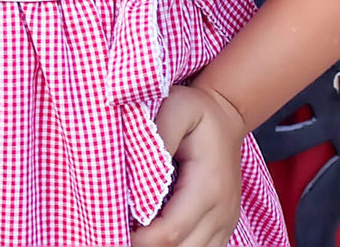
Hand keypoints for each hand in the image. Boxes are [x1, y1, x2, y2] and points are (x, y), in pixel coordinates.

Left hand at [130, 83, 246, 246]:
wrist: (226, 117)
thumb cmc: (196, 110)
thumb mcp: (176, 106)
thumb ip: (159, 133)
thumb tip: (136, 163)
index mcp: (208, 185)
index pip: (172, 230)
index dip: (141, 237)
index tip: (114, 224)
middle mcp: (222, 212)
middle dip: (147, 245)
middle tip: (117, 228)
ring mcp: (225, 223)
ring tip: (133, 228)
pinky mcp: (222, 227)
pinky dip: (176, 246)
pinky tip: (154, 229)